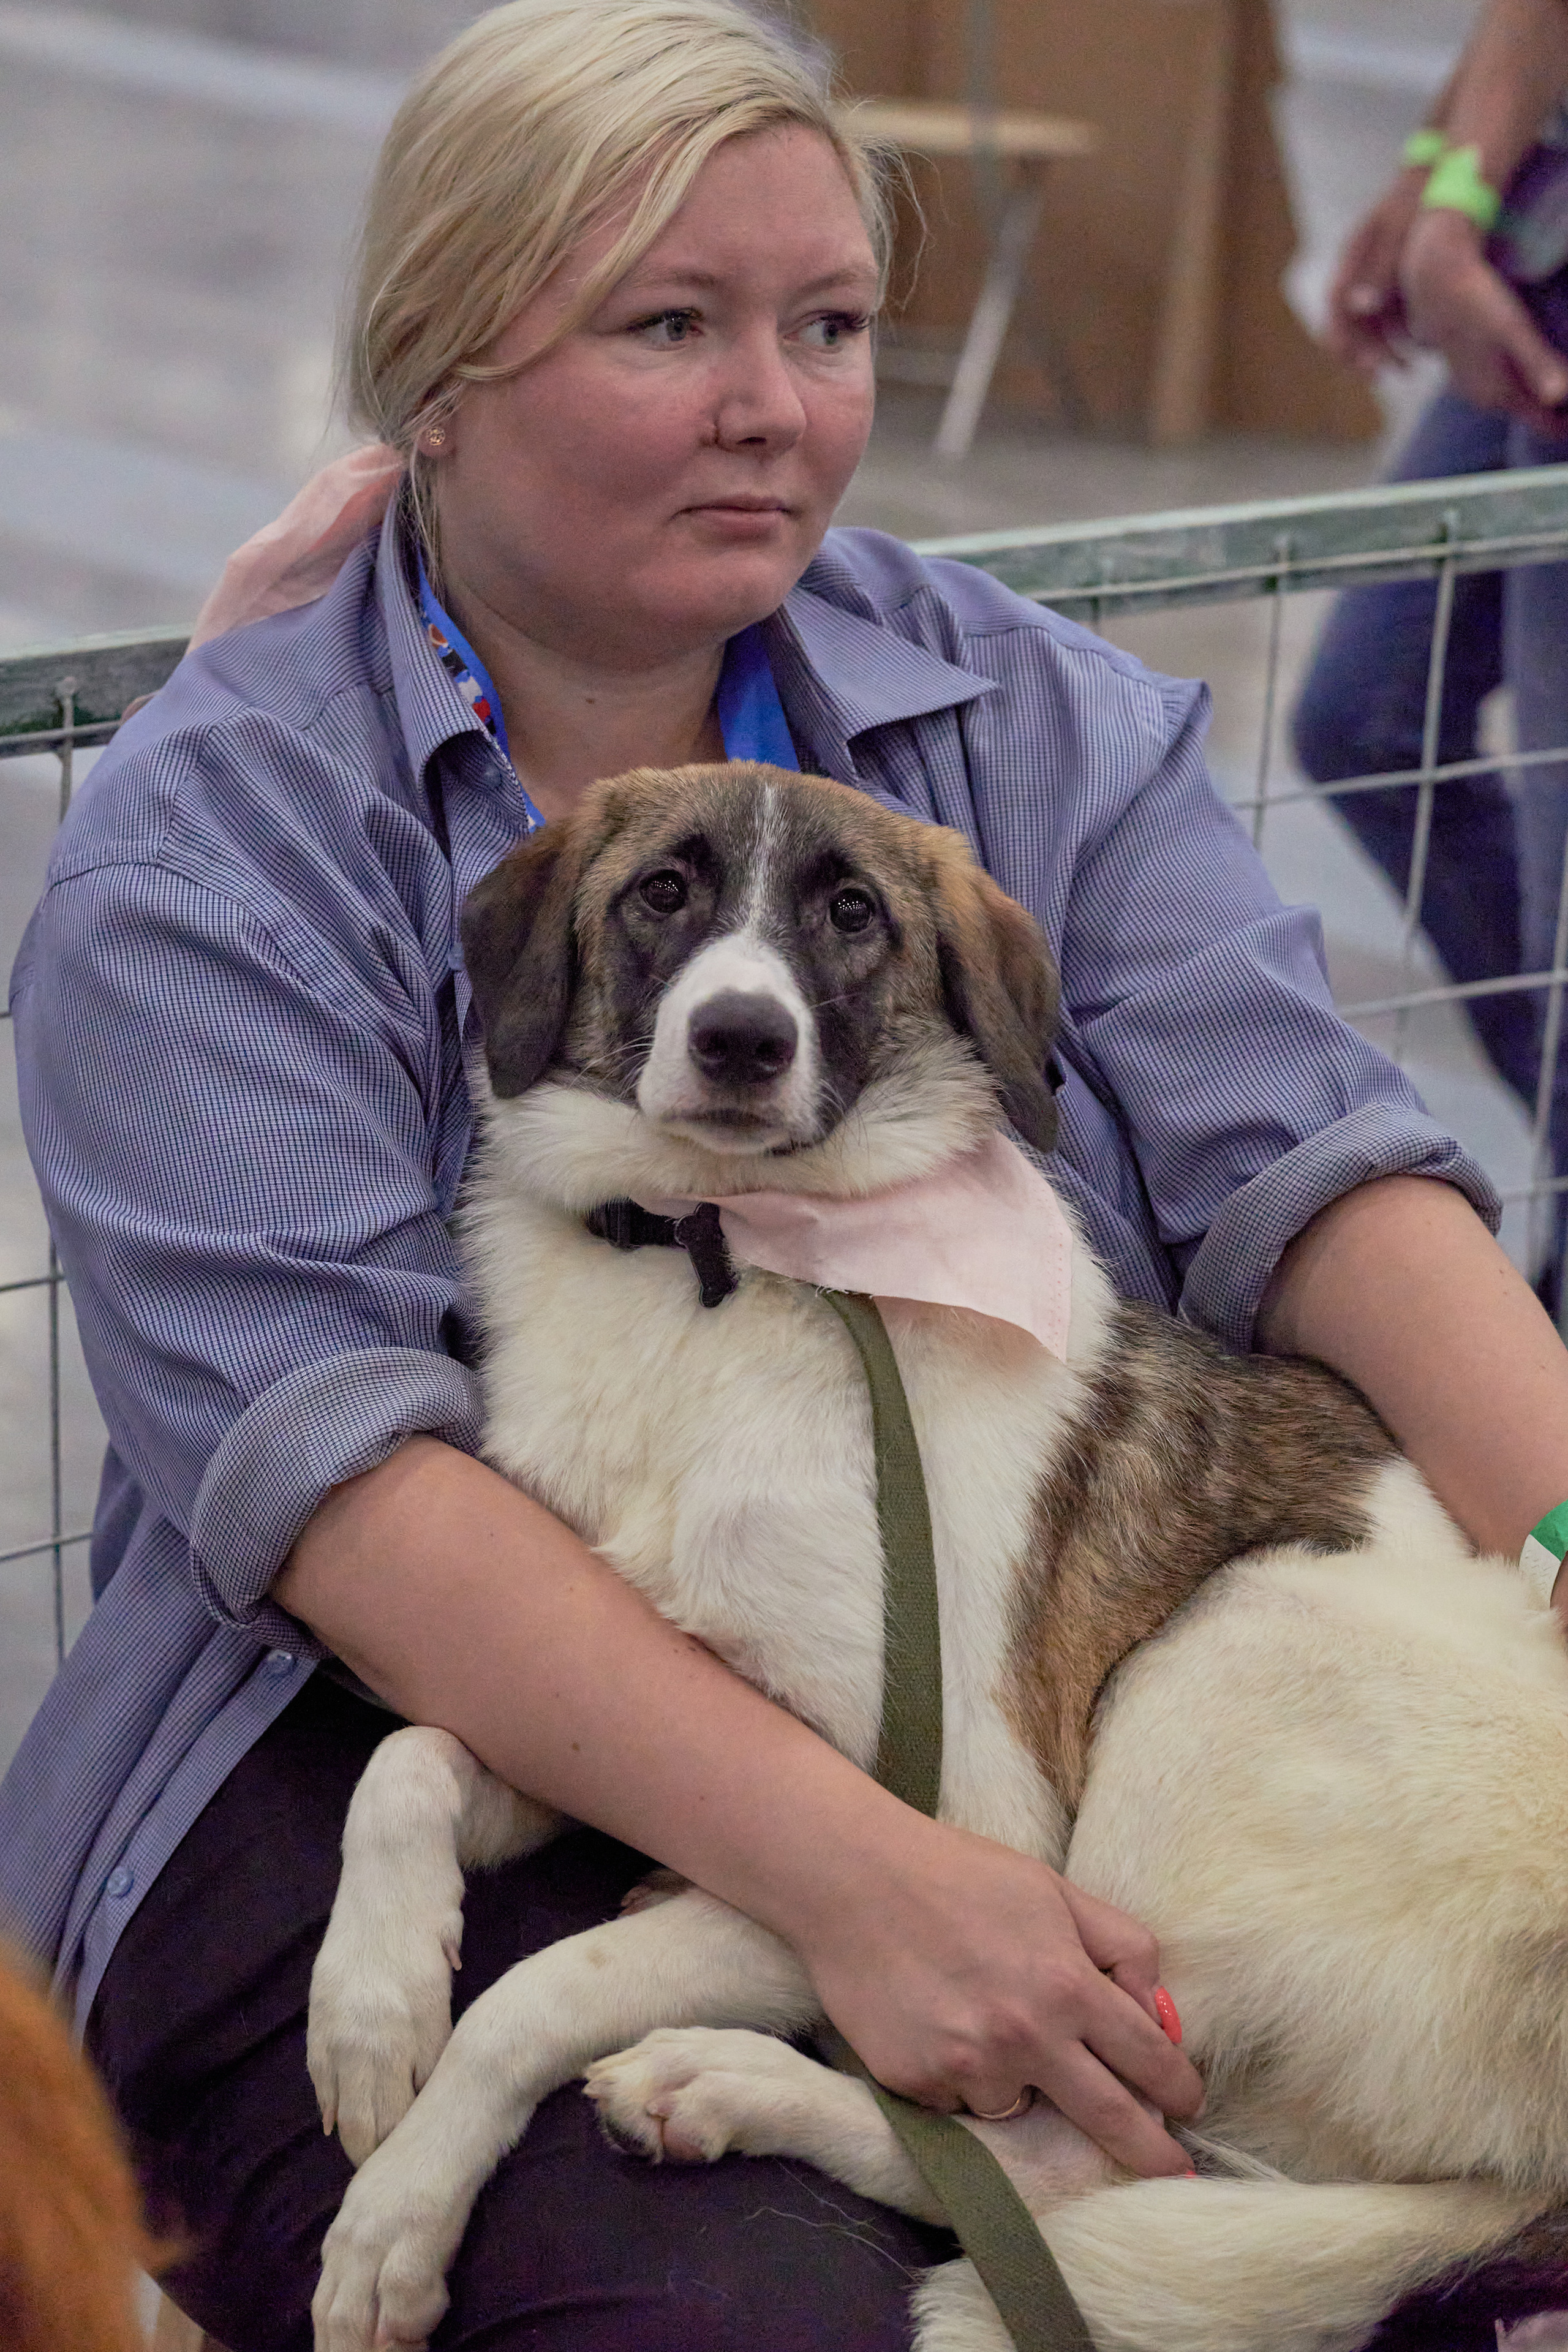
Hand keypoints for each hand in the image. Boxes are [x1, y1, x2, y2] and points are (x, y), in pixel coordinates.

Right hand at [795, 1814, 1202, 2177]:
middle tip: (1172, 2170)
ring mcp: (967, 2067)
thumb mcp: (1054, 1890)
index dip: (1179, 2089)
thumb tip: (1159, 2012)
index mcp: (1067, 1984)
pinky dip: (963, 2075)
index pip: (1149, 2058)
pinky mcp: (916, 2084)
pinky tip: (942, 2023)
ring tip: (990, 2023)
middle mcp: (1024, 2037)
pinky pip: (960, 2100)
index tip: (1189, 2107)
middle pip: (1109, 2118)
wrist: (852, 1877)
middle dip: (1151, 2151)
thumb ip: (1120, 1947)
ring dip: (1025, 2084)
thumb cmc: (959, 1874)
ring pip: (1021, 2108)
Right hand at [1324, 170, 1428, 371]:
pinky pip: (1392, 320)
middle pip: (1349, 323)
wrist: (1446, 176)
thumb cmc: (1422, 197)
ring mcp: (1377, 279)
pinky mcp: (1397, 285)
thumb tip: (1358, 307)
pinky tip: (1420, 353)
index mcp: (1352, 256)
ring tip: (1407, 371)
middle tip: (1383, 376)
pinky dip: (1402, 340)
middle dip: (1363, 353)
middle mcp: (1359, 271)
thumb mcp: (1402, 229)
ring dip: (1384, 352)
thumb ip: (1380, 269)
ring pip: (1370, 327)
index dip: (1341, 337)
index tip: (1358, 362)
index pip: (1334, 305)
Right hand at [1401, 206, 1567, 429]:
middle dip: (1560, 412)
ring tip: (1564, 382)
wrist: (1435, 282)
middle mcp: (1485, 399)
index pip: (1546, 425)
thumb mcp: (1514, 330)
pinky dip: (1523, 381)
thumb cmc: (1479, 300)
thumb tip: (1559, 397)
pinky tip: (1533, 364)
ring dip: (1540, 395)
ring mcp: (1473, 386)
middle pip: (1533, 415)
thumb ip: (1538, 365)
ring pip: (1517, 400)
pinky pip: (1504, 385)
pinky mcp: (1468, 370)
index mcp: (1500, 395)